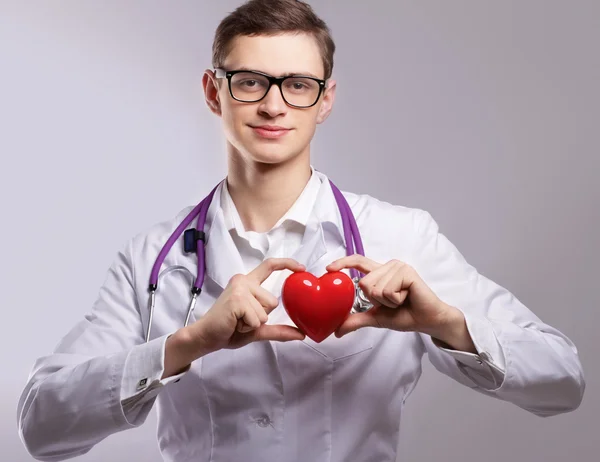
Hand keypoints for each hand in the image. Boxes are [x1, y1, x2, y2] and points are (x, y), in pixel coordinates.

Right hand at [188, 258, 306, 353]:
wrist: (207, 337)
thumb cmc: (229, 330)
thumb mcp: (258, 329)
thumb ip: (279, 330)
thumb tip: (302, 334)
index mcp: (248, 283)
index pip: (269, 266)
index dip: (287, 264)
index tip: (302, 268)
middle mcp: (243, 281)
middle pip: (273, 301)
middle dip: (262, 317)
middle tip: (242, 320)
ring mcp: (240, 289)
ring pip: (266, 311)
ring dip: (254, 323)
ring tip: (237, 322)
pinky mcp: (237, 300)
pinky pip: (257, 319)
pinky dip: (248, 327)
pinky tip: (235, 324)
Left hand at [326, 255, 474, 351]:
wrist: (427, 320)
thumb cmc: (405, 316)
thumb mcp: (375, 318)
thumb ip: (356, 320)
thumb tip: (336, 331)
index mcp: (380, 273)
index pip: (358, 262)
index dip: (343, 263)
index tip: (328, 269)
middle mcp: (388, 266)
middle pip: (363, 282)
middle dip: (376, 300)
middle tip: (394, 302)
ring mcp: (398, 267)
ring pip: (374, 287)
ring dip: (387, 301)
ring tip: (401, 300)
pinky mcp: (406, 272)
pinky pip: (387, 290)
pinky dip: (395, 300)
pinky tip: (407, 297)